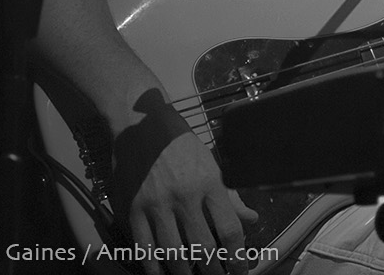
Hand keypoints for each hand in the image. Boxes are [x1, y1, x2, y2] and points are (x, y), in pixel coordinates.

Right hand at [111, 89, 258, 274]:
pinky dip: (154, 267)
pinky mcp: (132, 210)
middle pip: (203, 248)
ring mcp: (156, 205)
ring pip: (174, 254)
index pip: (230, 229)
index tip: (240, 269)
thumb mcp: (211, 164)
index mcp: (209, 183)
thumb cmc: (179, 143)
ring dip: (186, 273)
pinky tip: (163, 273)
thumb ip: (230, 196)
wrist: (139, 124)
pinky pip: (144, 249)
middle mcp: (184, 197)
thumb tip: (251, 219)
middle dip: (215, 271)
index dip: (238, 257)